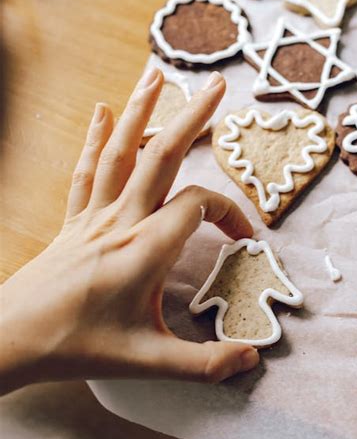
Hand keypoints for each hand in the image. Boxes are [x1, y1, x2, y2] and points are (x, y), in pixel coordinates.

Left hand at [0, 68, 258, 394]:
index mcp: (145, 249)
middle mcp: (121, 221)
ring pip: (121, 151)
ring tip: (156, 73)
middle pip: (163, 155)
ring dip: (142, 109)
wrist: (9, 339)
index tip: (244, 238)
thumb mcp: (147, 362)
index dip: (231, 213)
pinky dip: (96, 138)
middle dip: (193, 116)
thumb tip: (251, 362)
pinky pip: (87, 171)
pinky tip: (101, 111)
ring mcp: (93, 217)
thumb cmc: (77, 347)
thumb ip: (204, 364)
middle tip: (218, 85)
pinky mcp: (73, 222)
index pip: (200, 205)